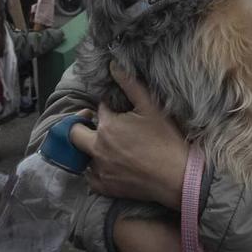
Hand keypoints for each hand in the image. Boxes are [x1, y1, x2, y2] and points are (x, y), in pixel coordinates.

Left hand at [73, 69, 188, 208]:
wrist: (177, 177)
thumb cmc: (166, 140)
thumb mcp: (151, 107)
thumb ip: (130, 84)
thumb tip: (113, 64)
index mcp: (107, 126)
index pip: (98, 109)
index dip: (107, 108)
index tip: (118, 111)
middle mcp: (97, 148)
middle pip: (74, 133)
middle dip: (82, 125)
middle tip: (97, 126)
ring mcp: (99, 169)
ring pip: (82, 156)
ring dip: (90, 149)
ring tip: (108, 148)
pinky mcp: (105, 187)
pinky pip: (89, 178)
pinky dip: (95, 171)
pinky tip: (108, 166)